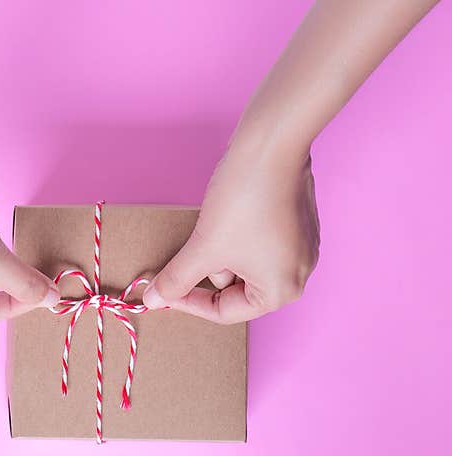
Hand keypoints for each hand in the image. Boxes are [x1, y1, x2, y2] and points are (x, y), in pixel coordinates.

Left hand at [143, 137, 319, 323]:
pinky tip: (234, 210)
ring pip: (243, 263)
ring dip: (223, 249)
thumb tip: (153, 301)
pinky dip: (237, 234)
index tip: (165, 289)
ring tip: (221, 220)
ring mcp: (301, 247)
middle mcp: (299, 274)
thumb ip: (177, 279)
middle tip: (200, 243)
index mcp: (281, 291)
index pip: (224, 312)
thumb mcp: (203, 248)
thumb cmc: (243, 201)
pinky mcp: (297, 222)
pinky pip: (257, 242)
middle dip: (210, 267)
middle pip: (235, 288)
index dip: (188, 302)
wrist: (271, 143)